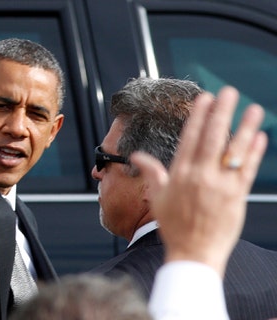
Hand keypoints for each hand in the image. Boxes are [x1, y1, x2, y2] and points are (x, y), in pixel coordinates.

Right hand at [131, 86, 266, 276]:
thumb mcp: (156, 197)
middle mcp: (200, 177)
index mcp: (180, 175)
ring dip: (245, 128)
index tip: (205, 98)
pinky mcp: (237, 197)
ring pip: (234, 151)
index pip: (190, 138)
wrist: (194, 252)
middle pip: (212, 138)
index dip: (198, 116)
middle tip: (228, 92)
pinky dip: (254, 153)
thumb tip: (135, 156)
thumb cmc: (173, 225)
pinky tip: (260, 137)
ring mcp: (220, 186)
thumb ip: (150, 172)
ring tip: (254, 109)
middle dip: (221, 113)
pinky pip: (248, 170)